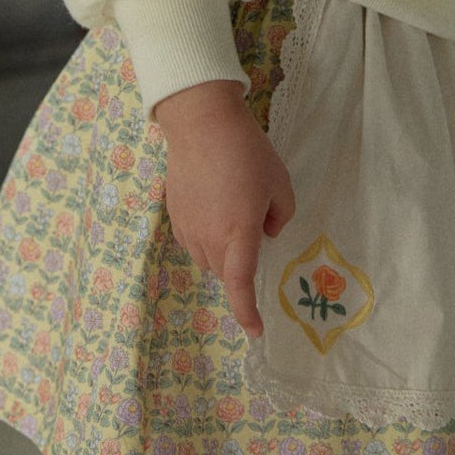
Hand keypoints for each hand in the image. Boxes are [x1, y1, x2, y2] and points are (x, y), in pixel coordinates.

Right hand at [155, 82, 295, 339]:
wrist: (200, 122)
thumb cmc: (246, 151)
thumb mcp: (280, 182)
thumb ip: (281, 216)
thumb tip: (265, 232)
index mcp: (238, 233)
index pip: (240, 285)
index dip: (247, 312)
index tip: (255, 331)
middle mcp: (208, 237)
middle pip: (226, 273)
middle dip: (242, 266)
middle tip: (256, 229)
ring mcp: (187, 227)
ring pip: (207, 260)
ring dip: (224, 253)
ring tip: (234, 214)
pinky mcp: (173, 214)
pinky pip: (192, 242)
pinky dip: (206, 238)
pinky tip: (214, 208)